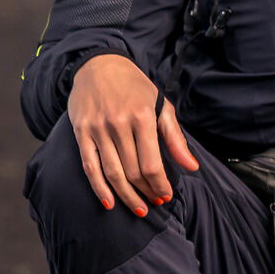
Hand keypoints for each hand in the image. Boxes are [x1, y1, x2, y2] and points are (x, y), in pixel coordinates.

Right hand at [67, 53, 198, 216]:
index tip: (166, 195)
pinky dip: (99, 189)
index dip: (160, 185)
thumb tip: (192, 167)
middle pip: (133, 172)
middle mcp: (119, 123)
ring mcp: (98, 129)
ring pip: (113, 173)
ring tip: (139, 208)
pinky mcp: (82, 132)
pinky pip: (90, 167)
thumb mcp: (160, 105)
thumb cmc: (134, 87)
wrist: (99, 65)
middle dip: (146, 192)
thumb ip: (175, 138)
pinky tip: (109, 203)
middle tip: (154, 201)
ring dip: (127, 197)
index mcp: (143, 116)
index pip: (152, 164)